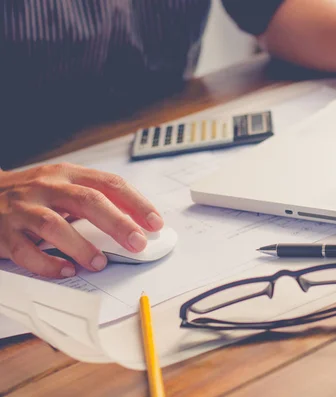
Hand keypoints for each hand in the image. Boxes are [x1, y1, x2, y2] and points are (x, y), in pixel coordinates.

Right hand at [0, 163, 163, 277]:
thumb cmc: (30, 194)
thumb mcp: (62, 186)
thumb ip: (94, 200)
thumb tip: (136, 222)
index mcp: (67, 174)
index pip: (109, 184)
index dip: (136, 202)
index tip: (155, 222)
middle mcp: (47, 187)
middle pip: (88, 201)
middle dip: (117, 223)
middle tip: (137, 242)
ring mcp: (23, 208)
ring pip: (54, 225)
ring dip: (81, 246)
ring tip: (100, 262)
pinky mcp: (3, 232)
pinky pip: (25, 251)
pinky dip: (47, 264)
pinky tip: (65, 271)